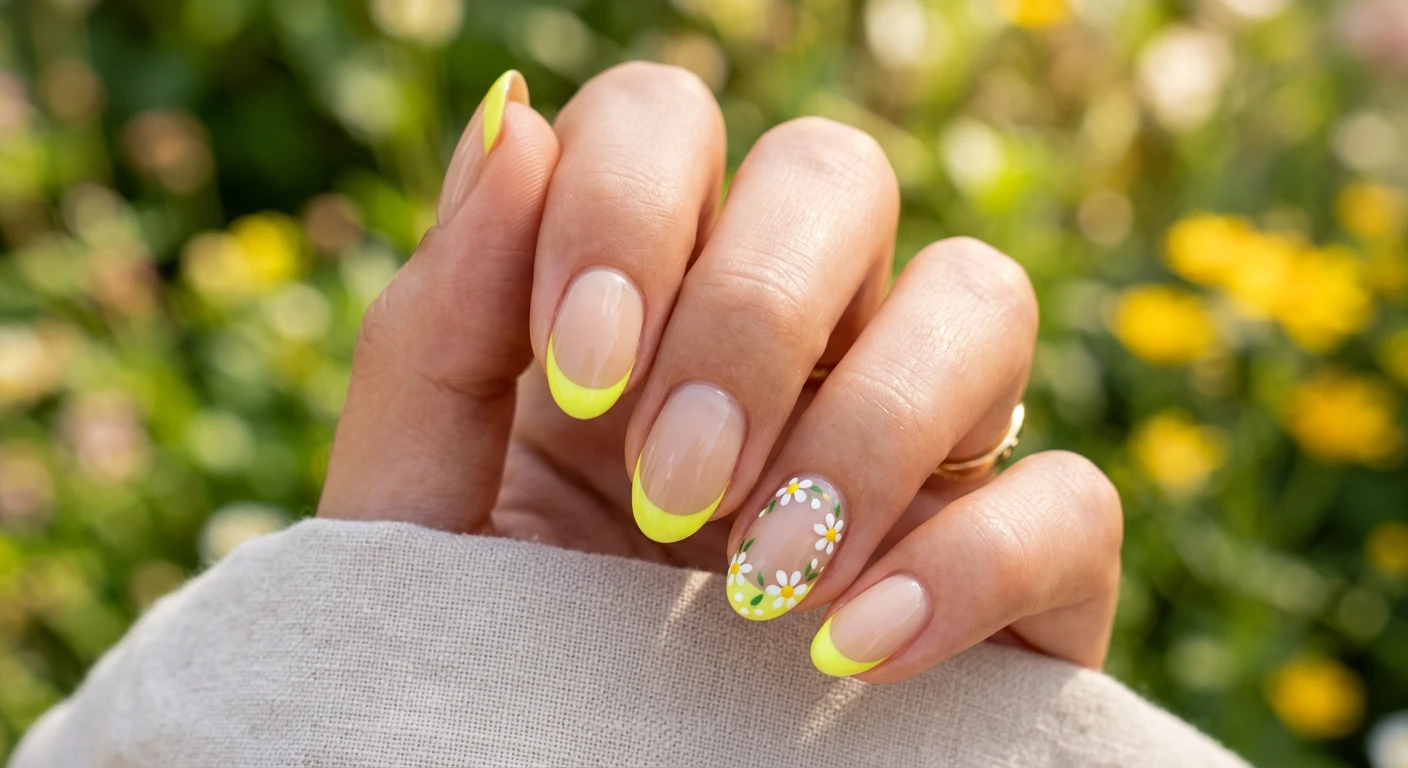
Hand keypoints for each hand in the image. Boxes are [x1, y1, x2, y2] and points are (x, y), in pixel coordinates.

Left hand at [317, 64, 1122, 682]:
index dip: (628, 207)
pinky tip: (849, 657)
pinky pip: (1070, 496)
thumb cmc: (480, 675)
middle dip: (752, 319)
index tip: (582, 372)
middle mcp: (787, 346)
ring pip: (980, 295)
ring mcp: (914, 446)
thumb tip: (514, 116)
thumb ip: (441, 329)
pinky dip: (970, 561)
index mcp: (636, 304)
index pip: (667, 120)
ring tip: (762, 583)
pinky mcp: (1017, 573)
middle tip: (670, 489)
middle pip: (835, 172)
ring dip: (872, 424)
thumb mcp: (421, 514)